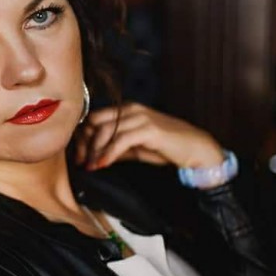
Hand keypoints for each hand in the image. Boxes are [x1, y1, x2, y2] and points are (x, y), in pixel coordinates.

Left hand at [73, 102, 225, 171]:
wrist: (196, 149)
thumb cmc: (169, 148)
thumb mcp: (136, 148)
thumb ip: (117, 148)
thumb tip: (97, 155)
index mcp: (127, 110)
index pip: (94, 118)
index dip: (83, 138)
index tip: (80, 156)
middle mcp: (132, 110)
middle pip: (94, 122)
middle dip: (85, 144)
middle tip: (82, 162)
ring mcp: (140, 117)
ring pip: (105, 131)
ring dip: (95, 151)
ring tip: (91, 166)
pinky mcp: (148, 129)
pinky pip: (120, 141)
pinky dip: (109, 153)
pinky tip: (103, 164)